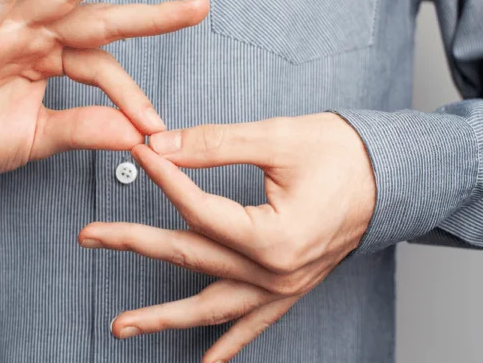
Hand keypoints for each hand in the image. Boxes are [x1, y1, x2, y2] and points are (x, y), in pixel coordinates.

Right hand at [0, 0, 208, 176]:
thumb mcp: (39, 138)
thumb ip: (84, 128)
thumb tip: (134, 133)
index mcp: (51, 62)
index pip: (103, 67)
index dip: (131, 93)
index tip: (154, 125)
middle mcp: (36, 38)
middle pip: (99, 19)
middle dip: (148, 14)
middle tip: (199, 7)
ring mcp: (8, 29)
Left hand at [78, 113, 375, 361]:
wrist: (394, 177)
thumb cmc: (343, 155)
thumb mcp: (276, 139)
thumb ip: (213, 144)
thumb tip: (159, 145)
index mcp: (273, 236)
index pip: (197, 210)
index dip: (163, 178)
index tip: (137, 153)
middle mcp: (275, 273)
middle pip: (190, 257)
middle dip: (133, 243)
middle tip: (89, 234)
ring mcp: (282, 288)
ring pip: (211, 307)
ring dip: (164, 317)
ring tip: (120, 326)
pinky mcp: (289, 289)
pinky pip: (252, 326)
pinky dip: (227, 346)